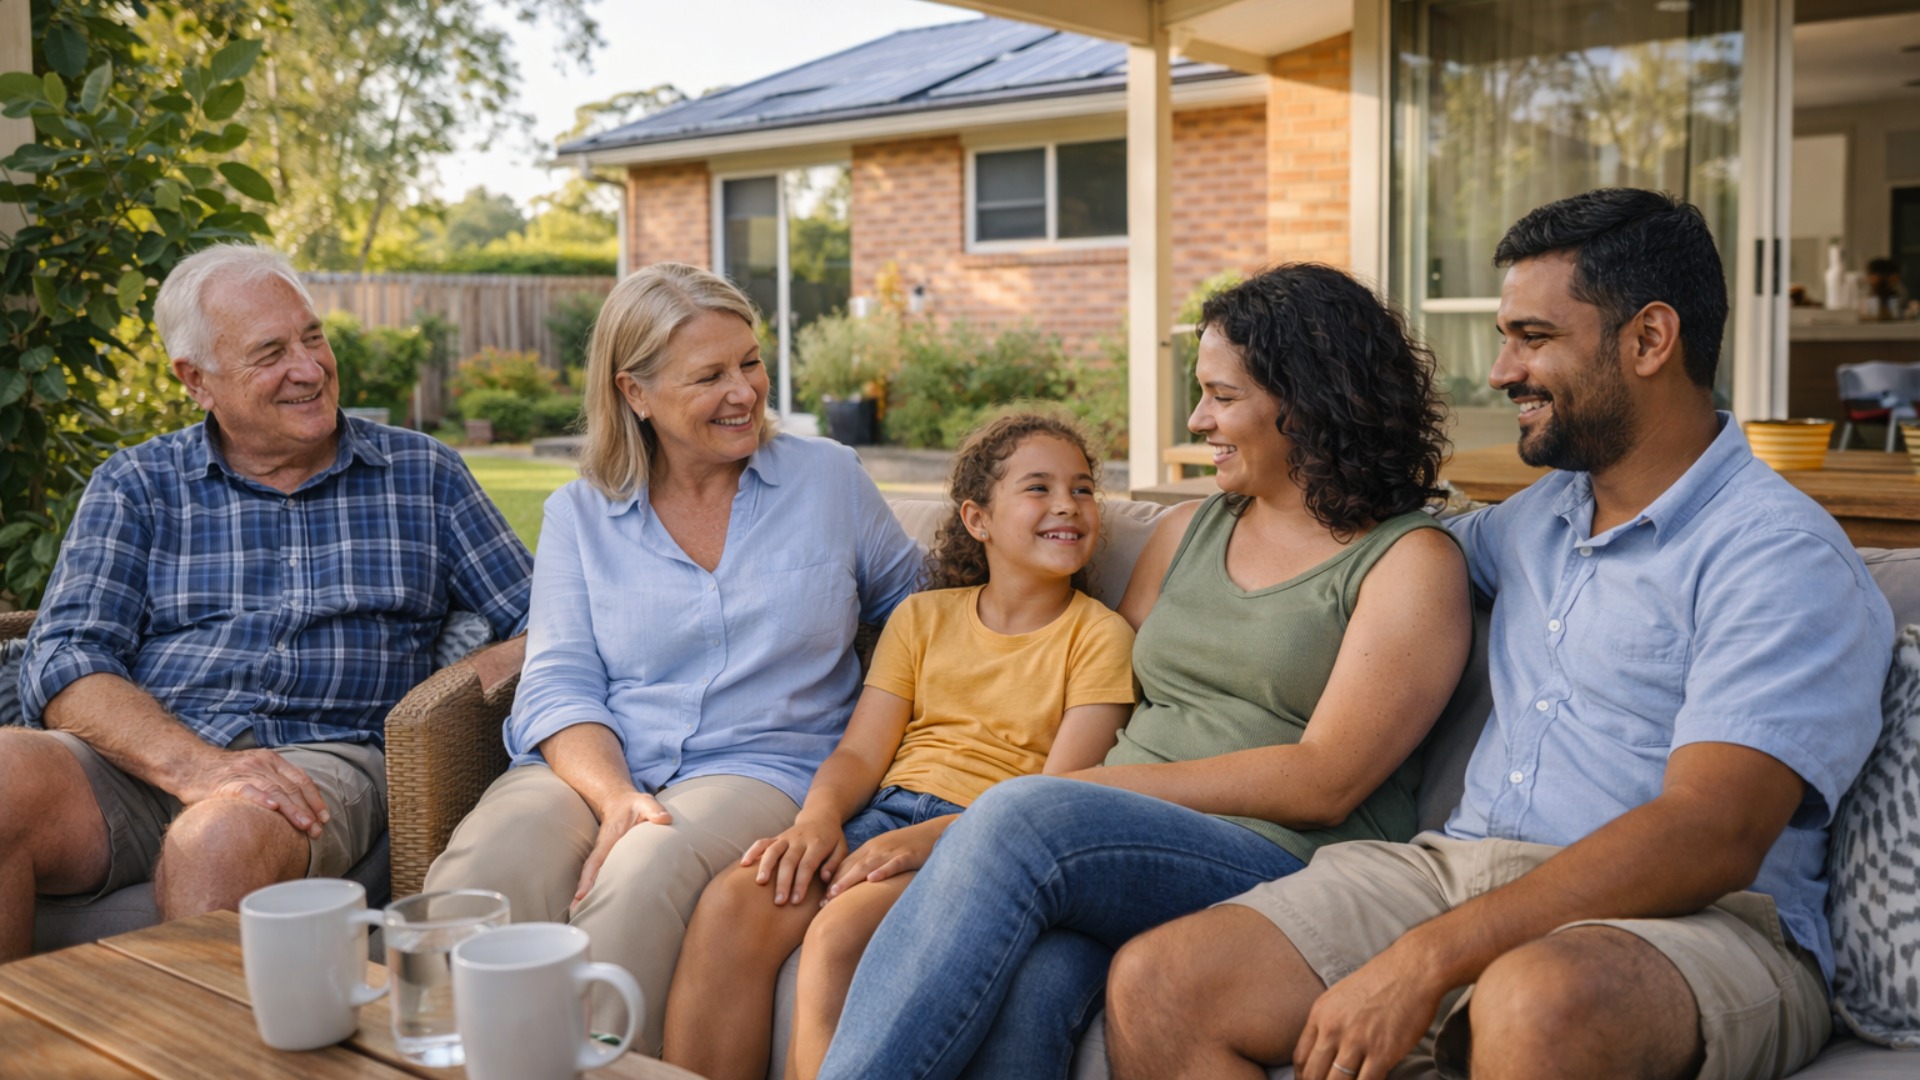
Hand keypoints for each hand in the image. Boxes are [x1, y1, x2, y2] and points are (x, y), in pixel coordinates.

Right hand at [175, 748, 329, 837]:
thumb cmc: (224, 776)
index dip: (315, 799)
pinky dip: (262, 799)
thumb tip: (297, 810)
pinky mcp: (226, 783)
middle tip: (317, 830)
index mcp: (272, 761)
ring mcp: (244, 772)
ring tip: (304, 826)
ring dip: (292, 810)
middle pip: (292, 787)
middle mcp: (262, 763)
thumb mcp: (255, 773)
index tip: (324, 818)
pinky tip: (273, 808)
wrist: (189, 766)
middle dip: (308, 810)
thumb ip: (274, 785)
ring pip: (275, 790)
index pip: (301, 780)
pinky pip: (247, 790)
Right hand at [573, 790, 672, 902]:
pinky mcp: (608, 858)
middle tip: (576, 911)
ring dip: (586, 893)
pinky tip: (595, 903)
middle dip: (582, 892)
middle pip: (590, 873)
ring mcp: (604, 854)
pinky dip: (595, 888)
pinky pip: (599, 874)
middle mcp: (603, 849)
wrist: (621, 801)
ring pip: (593, 876)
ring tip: (580, 913)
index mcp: (609, 838)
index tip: (581, 894)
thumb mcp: (645, 802)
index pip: (596, 860)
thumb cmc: (635, 805)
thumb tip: (664, 819)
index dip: (588, 877)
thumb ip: (654, 809)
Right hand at [740, 814, 845, 904]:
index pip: (807, 865)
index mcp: (817, 844)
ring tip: (760, 883)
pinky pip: (762, 842)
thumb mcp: (842, 849)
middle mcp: (800, 839)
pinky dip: (752, 851)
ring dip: (766, 866)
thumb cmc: (832, 839)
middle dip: (783, 881)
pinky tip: (744, 864)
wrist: (821, 816)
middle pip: (789, 861)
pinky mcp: (777, 837)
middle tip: (779, 901)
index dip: (801, 883)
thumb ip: (835, 864)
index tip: (796, 901)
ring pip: (773, 850)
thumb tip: (825, 878)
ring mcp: (787, 837)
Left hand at [825, 817, 946, 899]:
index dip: (833, 881)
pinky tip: (873, 879)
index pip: (847, 865)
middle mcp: (878, 848)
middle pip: (852, 866)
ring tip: (836, 892)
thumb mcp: (887, 854)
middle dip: (836, 883)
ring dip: (850, 878)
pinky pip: (894, 863)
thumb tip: (858, 887)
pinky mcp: (909, 855)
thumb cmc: (911, 847)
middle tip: (822, 902)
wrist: (937, 832)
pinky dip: (883, 870)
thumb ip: (872, 866)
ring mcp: (893, 851)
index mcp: (871, 848)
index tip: (821, 900)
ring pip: (868, 865)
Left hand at [1294, 943, 1448, 1079]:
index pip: (1300, 1058)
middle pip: (1314, 1074)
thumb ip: (1330, 1022)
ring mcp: (1357, 1041)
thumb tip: (1325, 1048)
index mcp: (1320, 1014)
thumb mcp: (1342, 996)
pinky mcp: (1382, 1052)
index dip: (1303, 1078)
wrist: (1413, 970)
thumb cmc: (1382, 981)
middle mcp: (1333, 1028)